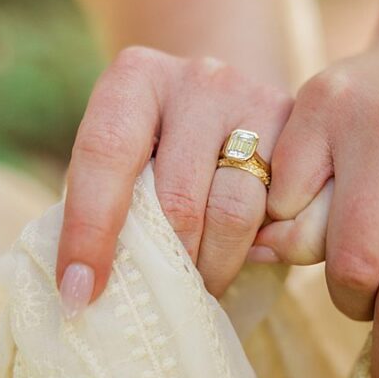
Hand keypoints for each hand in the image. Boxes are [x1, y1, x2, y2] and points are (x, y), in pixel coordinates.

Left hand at [56, 46, 292, 314]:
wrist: (227, 101)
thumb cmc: (157, 147)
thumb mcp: (123, 159)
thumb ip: (107, 204)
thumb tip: (85, 288)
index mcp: (134, 78)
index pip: (104, 155)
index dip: (89, 230)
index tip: (78, 293)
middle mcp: (197, 78)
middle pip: (178, 199)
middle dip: (167, 267)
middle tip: (161, 300)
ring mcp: (253, 97)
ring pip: (235, 213)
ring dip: (214, 267)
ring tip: (202, 284)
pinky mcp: (300, 128)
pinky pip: (285, 214)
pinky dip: (266, 249)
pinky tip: (250, 252)